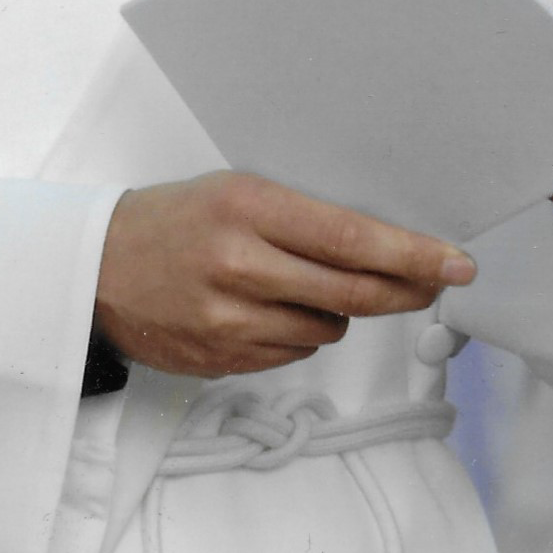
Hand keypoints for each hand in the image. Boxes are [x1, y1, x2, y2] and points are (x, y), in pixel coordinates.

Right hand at [94, 170, 475, 378]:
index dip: (412, 254)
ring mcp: (231, 320)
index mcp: (247, 206)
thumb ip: (299, 218)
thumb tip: (382, 247)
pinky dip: (299, 333)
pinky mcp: (224, 359)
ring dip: (338, 311)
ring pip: (328, 328)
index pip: (350, 237)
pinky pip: (294, 353)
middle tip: (436, 283)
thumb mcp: (233, 192)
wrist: (96, 269)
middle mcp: (241, 264)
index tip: (456, 263)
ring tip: (301, 283)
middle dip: (405, 290)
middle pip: (352, 293)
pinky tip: (270, 309)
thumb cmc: (174, 219)